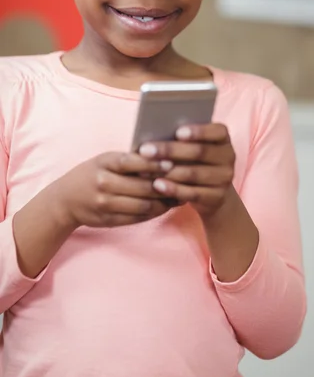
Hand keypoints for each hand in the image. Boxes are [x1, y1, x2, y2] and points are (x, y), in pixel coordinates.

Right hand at [54, 152, 174, 228]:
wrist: (65, 200)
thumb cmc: (92, 174)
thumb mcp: (105, 160)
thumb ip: (129, 160)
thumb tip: (162, 157)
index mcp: (104, 163)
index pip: (132, 162)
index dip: (153, 164)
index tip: (172, 163)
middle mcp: (103, 183)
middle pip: (141, 186)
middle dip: (165, 185)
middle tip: (185, 182)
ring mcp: (106, 204)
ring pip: (143, 205)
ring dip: (164, 202)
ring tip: (181, 195)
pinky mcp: (109, 220)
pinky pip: (137, 218)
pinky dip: (154, 212)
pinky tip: (166, 207)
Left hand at [138, 124, 235, 218]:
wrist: (213, 194)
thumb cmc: (194, 161)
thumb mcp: (192, 147)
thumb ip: (180, 139)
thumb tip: (152, 133)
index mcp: (223, 138)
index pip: (217, 131)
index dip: (199, 131)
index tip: (178, 132)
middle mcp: (228, 156)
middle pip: (199, 152)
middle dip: (170, 150)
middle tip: (145, 150)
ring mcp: (225, 178)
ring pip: (194, 174)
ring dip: (168, 172)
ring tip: (145, 170)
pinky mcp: (217, 197)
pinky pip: (193, 193)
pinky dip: (173, 189)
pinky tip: (157, 185)